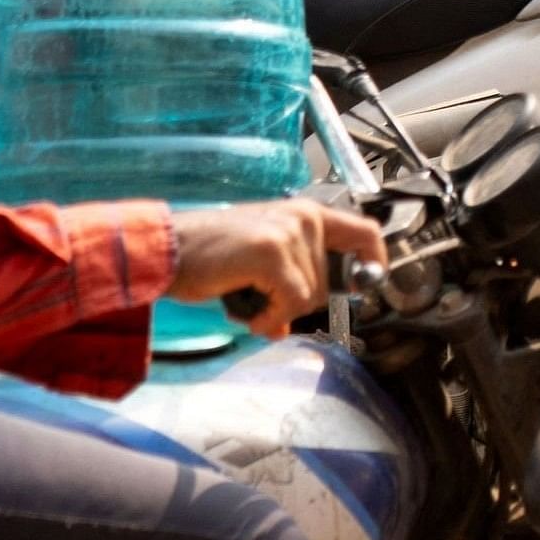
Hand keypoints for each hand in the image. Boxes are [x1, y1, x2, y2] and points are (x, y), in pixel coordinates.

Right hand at [168, 200, 379, 336]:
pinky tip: (245, 309)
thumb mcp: (257, 259)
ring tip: (243, 294)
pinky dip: (268, 317)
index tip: (366, 285)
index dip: (374, 261)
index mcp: (305, 213)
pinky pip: (291, 304)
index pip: (365, 231)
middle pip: (330, 283)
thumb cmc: (206, 255)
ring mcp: (289, 234)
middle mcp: (304, 218)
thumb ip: (286, 281)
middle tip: (258, 295)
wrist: (166, 249)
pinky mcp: (273, 254)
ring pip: (310, 297)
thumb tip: (286, 326)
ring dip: (275, 310)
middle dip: (296, 302)